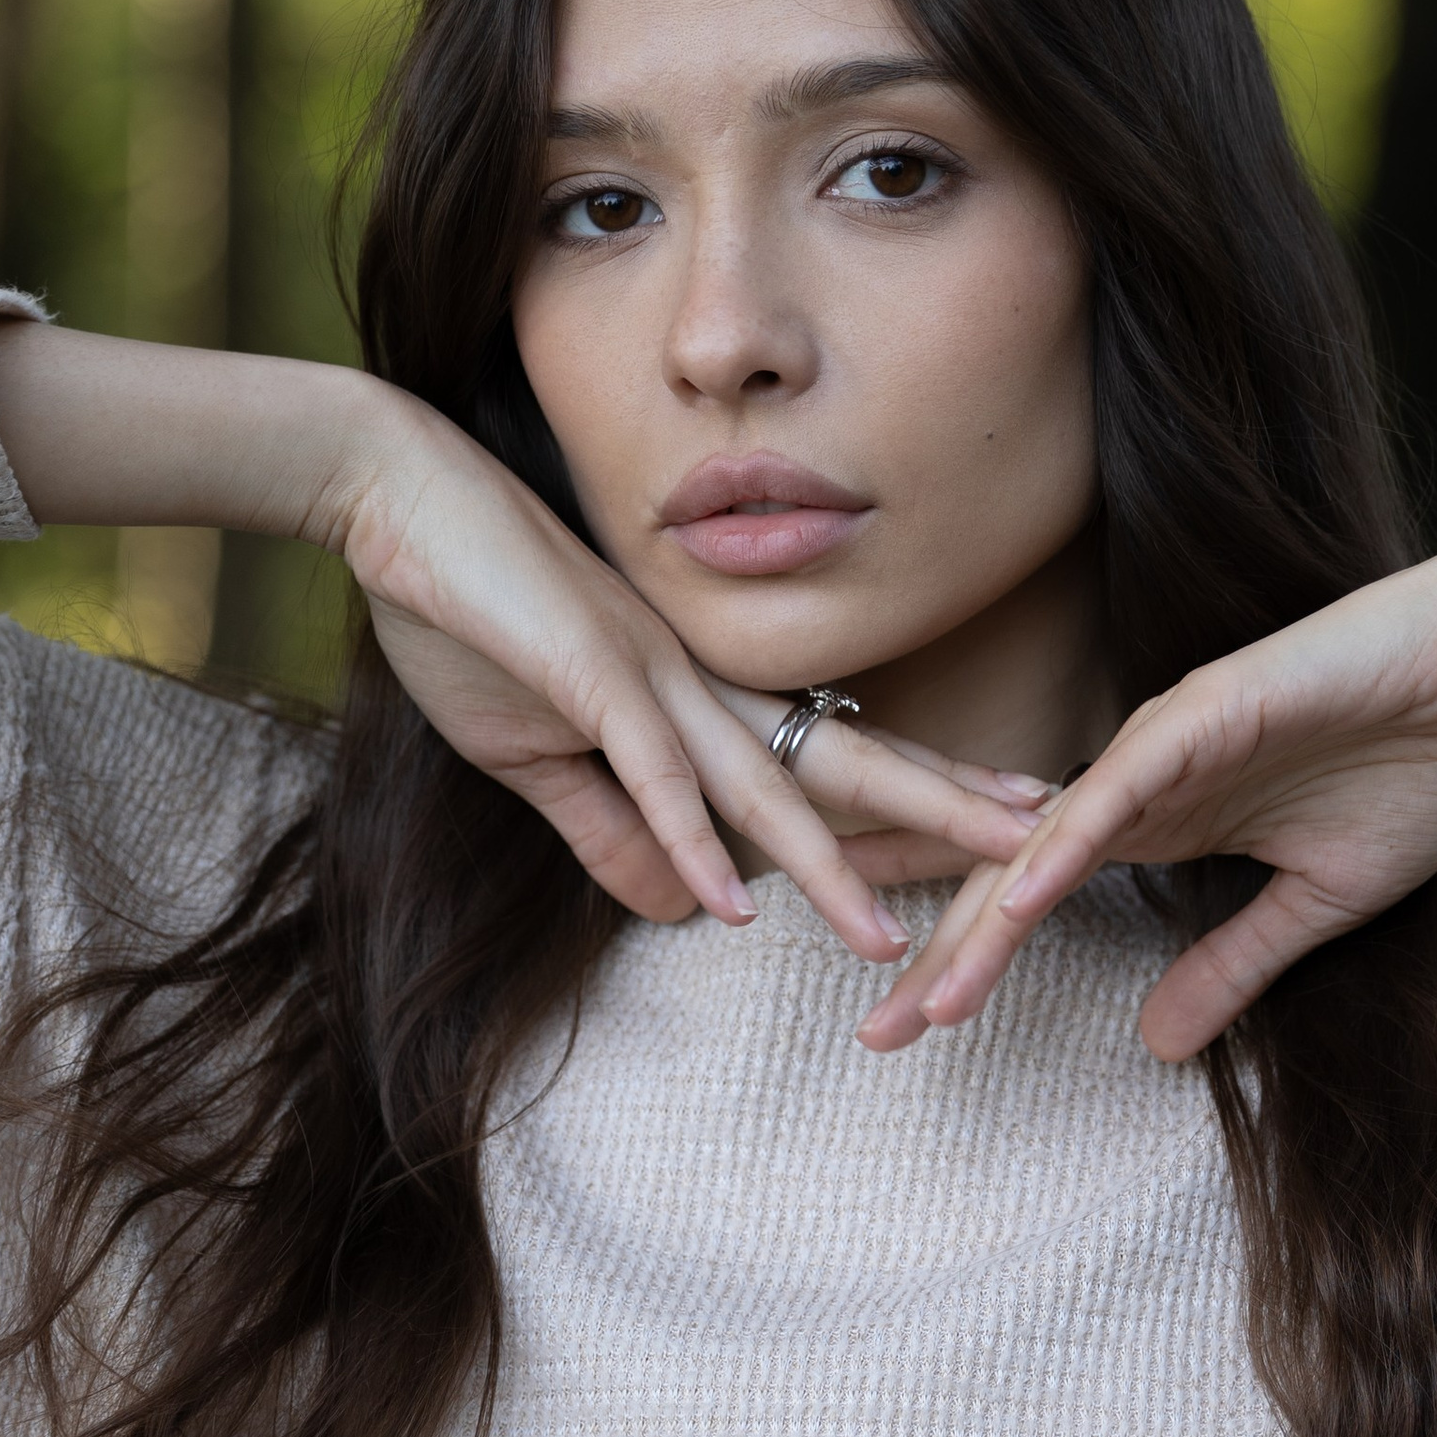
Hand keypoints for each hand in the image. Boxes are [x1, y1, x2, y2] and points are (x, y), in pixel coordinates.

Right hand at [334, 397, 1047, 961]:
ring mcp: (649, 676)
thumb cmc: (467, 609)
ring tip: (892, 940)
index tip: (992, 835)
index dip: (910, 801)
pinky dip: (693, 842)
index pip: (827, 761)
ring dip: (830, 868)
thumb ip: (611, 829)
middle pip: (843, 759)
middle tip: (1042, 847)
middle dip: (940, 813)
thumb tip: (678, 909)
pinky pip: (651, 773)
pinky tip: (732, 907)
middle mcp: (697, 686)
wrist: (394, 496)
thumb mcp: (536, 751)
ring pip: (765, 786)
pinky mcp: (587, 674)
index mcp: (696, 698)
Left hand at [856, 543, 1436, 1058]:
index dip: (964, 958)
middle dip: (938, 950)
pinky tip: (1018, 894)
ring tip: (920, 989)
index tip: (900, 1030)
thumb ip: (1232, 965)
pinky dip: (1068, 840)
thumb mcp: (1317, 905)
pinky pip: (1122, 784)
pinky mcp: (1209, 708)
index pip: (1033, 900)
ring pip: (1048, 835)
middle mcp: (1139, 782)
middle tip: (870, 1034)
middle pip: (1010, 874)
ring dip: (985, 916)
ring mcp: (1166, 741)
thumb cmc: (1416, 763)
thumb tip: (1156, 1046)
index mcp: (1158, 824)